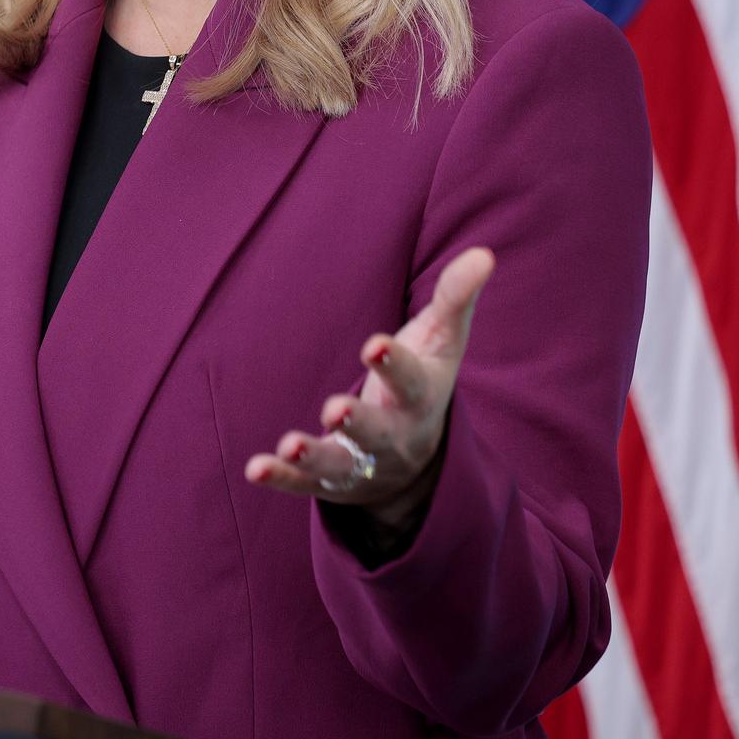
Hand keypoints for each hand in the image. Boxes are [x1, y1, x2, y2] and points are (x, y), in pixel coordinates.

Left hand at [243, 247, 494, 526]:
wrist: (419, 461)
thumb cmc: (424, 381)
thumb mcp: (443, 341)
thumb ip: (455, 299)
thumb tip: (484, 253)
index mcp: (419, 399)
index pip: (411, 383)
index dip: (393, 365)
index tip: (373, 344)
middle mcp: (393, 437)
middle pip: (378, 433)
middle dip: (358, 422)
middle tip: (334, 408)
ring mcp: (362, 464)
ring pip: (340, 465)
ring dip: (314, 456)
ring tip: (290, 445)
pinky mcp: (330, 482)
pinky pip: (304, 485)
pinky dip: (281, 479)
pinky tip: (254, 469)